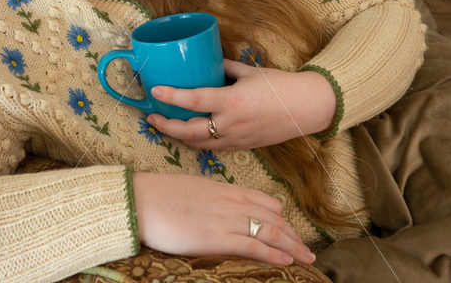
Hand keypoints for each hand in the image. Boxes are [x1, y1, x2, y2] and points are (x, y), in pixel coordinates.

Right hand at [133, 171, 315, 266]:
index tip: (290, 230)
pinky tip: (286, 262)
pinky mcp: (216, 238)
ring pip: (270, 231)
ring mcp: (226, 219)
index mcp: (226, 188)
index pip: (265, 201)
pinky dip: (273, 255)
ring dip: (292, 246)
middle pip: (273, 217)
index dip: (281, 217)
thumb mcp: (195, 189)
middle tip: (307, 248)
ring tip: (306, 257)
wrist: (142, 200)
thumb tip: (223, 208)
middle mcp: (232, 201)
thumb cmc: (163, 195)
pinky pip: (253, 246)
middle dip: (293, 234)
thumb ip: (215, 198)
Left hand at [146, 58, 336, 149]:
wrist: (306, 108)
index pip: (194, 100)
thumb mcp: (250, 71)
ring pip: (198, 143)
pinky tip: (190, 134)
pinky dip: (197, 142)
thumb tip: (208, 62)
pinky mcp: (241, 146)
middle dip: (166, 126)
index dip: (171, 97)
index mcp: (231, 101)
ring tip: (165, 126)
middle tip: (151, 117)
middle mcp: (230, 123)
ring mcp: (235, 138)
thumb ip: (225, 68)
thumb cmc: (280, 85)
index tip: (154, 91)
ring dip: (178, 136)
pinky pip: (213, 147)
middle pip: (188, 131)